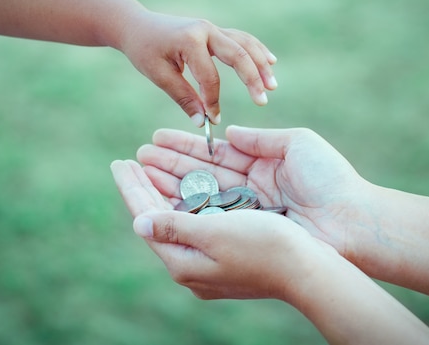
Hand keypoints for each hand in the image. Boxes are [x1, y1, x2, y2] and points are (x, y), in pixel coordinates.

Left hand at [110, 159, 323, 300]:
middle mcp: (194, 263)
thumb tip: (138, 223)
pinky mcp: (228, 251)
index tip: (119, 162)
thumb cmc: (265, 248)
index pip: (147, 217)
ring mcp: (211, 259)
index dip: (132, 187)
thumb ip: (174, 227)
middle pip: (160, 216)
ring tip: (150, 163)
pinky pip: (199, 218)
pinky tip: (185, 183)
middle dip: (145, 185)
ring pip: (180, 215)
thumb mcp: (215, 234)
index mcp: (184, 261)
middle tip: (129, 160)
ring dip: (166, 187)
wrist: (310, 269)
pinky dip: (189, 197)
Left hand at [119, 10, 276, 125]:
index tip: (214, 120)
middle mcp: (205, 30)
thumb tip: (203, 122)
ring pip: (245, 44)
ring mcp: (212, 28)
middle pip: (238, 54)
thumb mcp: (159, 76)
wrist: (137, 25)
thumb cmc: (144, 51)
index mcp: (189, 41)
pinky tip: (270, 62)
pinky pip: (241, 39)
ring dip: (261, 64)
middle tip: (263, 100)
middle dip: (253, 79)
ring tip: (272, 85)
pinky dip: (256, 50)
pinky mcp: (214, 30)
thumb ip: (183, 98)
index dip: (213, 101)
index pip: (210, 76)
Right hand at [135, 126, 373, 257]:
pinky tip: (161, 198)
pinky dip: (186, 208)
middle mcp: (250, 188)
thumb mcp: (297, 144)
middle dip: (169, 165)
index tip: (157, 137)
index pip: (215, 152)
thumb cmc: (330, 178)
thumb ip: (260, 139)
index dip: (185, 145)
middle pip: (202, 174)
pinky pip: (211, 217)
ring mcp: (247, 211)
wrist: (352, 221)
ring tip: (139, 172)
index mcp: (263, 164)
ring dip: (170, 184)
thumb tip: (227, 133)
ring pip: (201, 195)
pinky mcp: (247, 231)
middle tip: (138, 156)